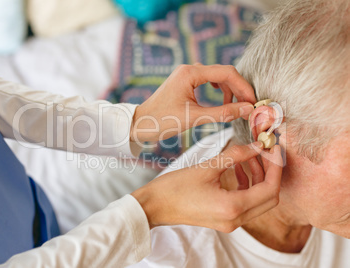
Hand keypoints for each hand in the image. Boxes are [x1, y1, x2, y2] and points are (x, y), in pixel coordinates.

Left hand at [130, 64, 255, 142]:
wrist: (140, 124)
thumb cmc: (162, 121)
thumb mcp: (194, 118)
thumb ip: (223, 113)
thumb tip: (247, 110)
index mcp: (190, 73)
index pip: (226, 73)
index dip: (243, 86)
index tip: (253, 101)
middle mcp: (189, 69)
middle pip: (223, 73)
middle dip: (238, 88)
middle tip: (248, 106)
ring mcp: (186, 74)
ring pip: (217, 77)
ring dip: (229, 90)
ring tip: (236, 107)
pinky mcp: (185, 82)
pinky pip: (208, 81)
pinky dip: (219, 90)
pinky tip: (222, 101)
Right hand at [131, 142, 282, 231]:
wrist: (155, 205)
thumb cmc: (175, 187)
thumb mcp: (207, 167)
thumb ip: (236, 155)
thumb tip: (257, 145)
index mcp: (233, 207)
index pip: (270, 189)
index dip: (276, 167)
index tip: (275, 148)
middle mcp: (236, 219)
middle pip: (269, 198)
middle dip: (272, 172)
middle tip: (268, 150)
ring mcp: (230, 222)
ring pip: (258, 200)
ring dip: (259, 177)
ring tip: (251, 154)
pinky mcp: (224, 218)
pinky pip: (245, 202)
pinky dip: (247, 185)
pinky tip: (239, 167)